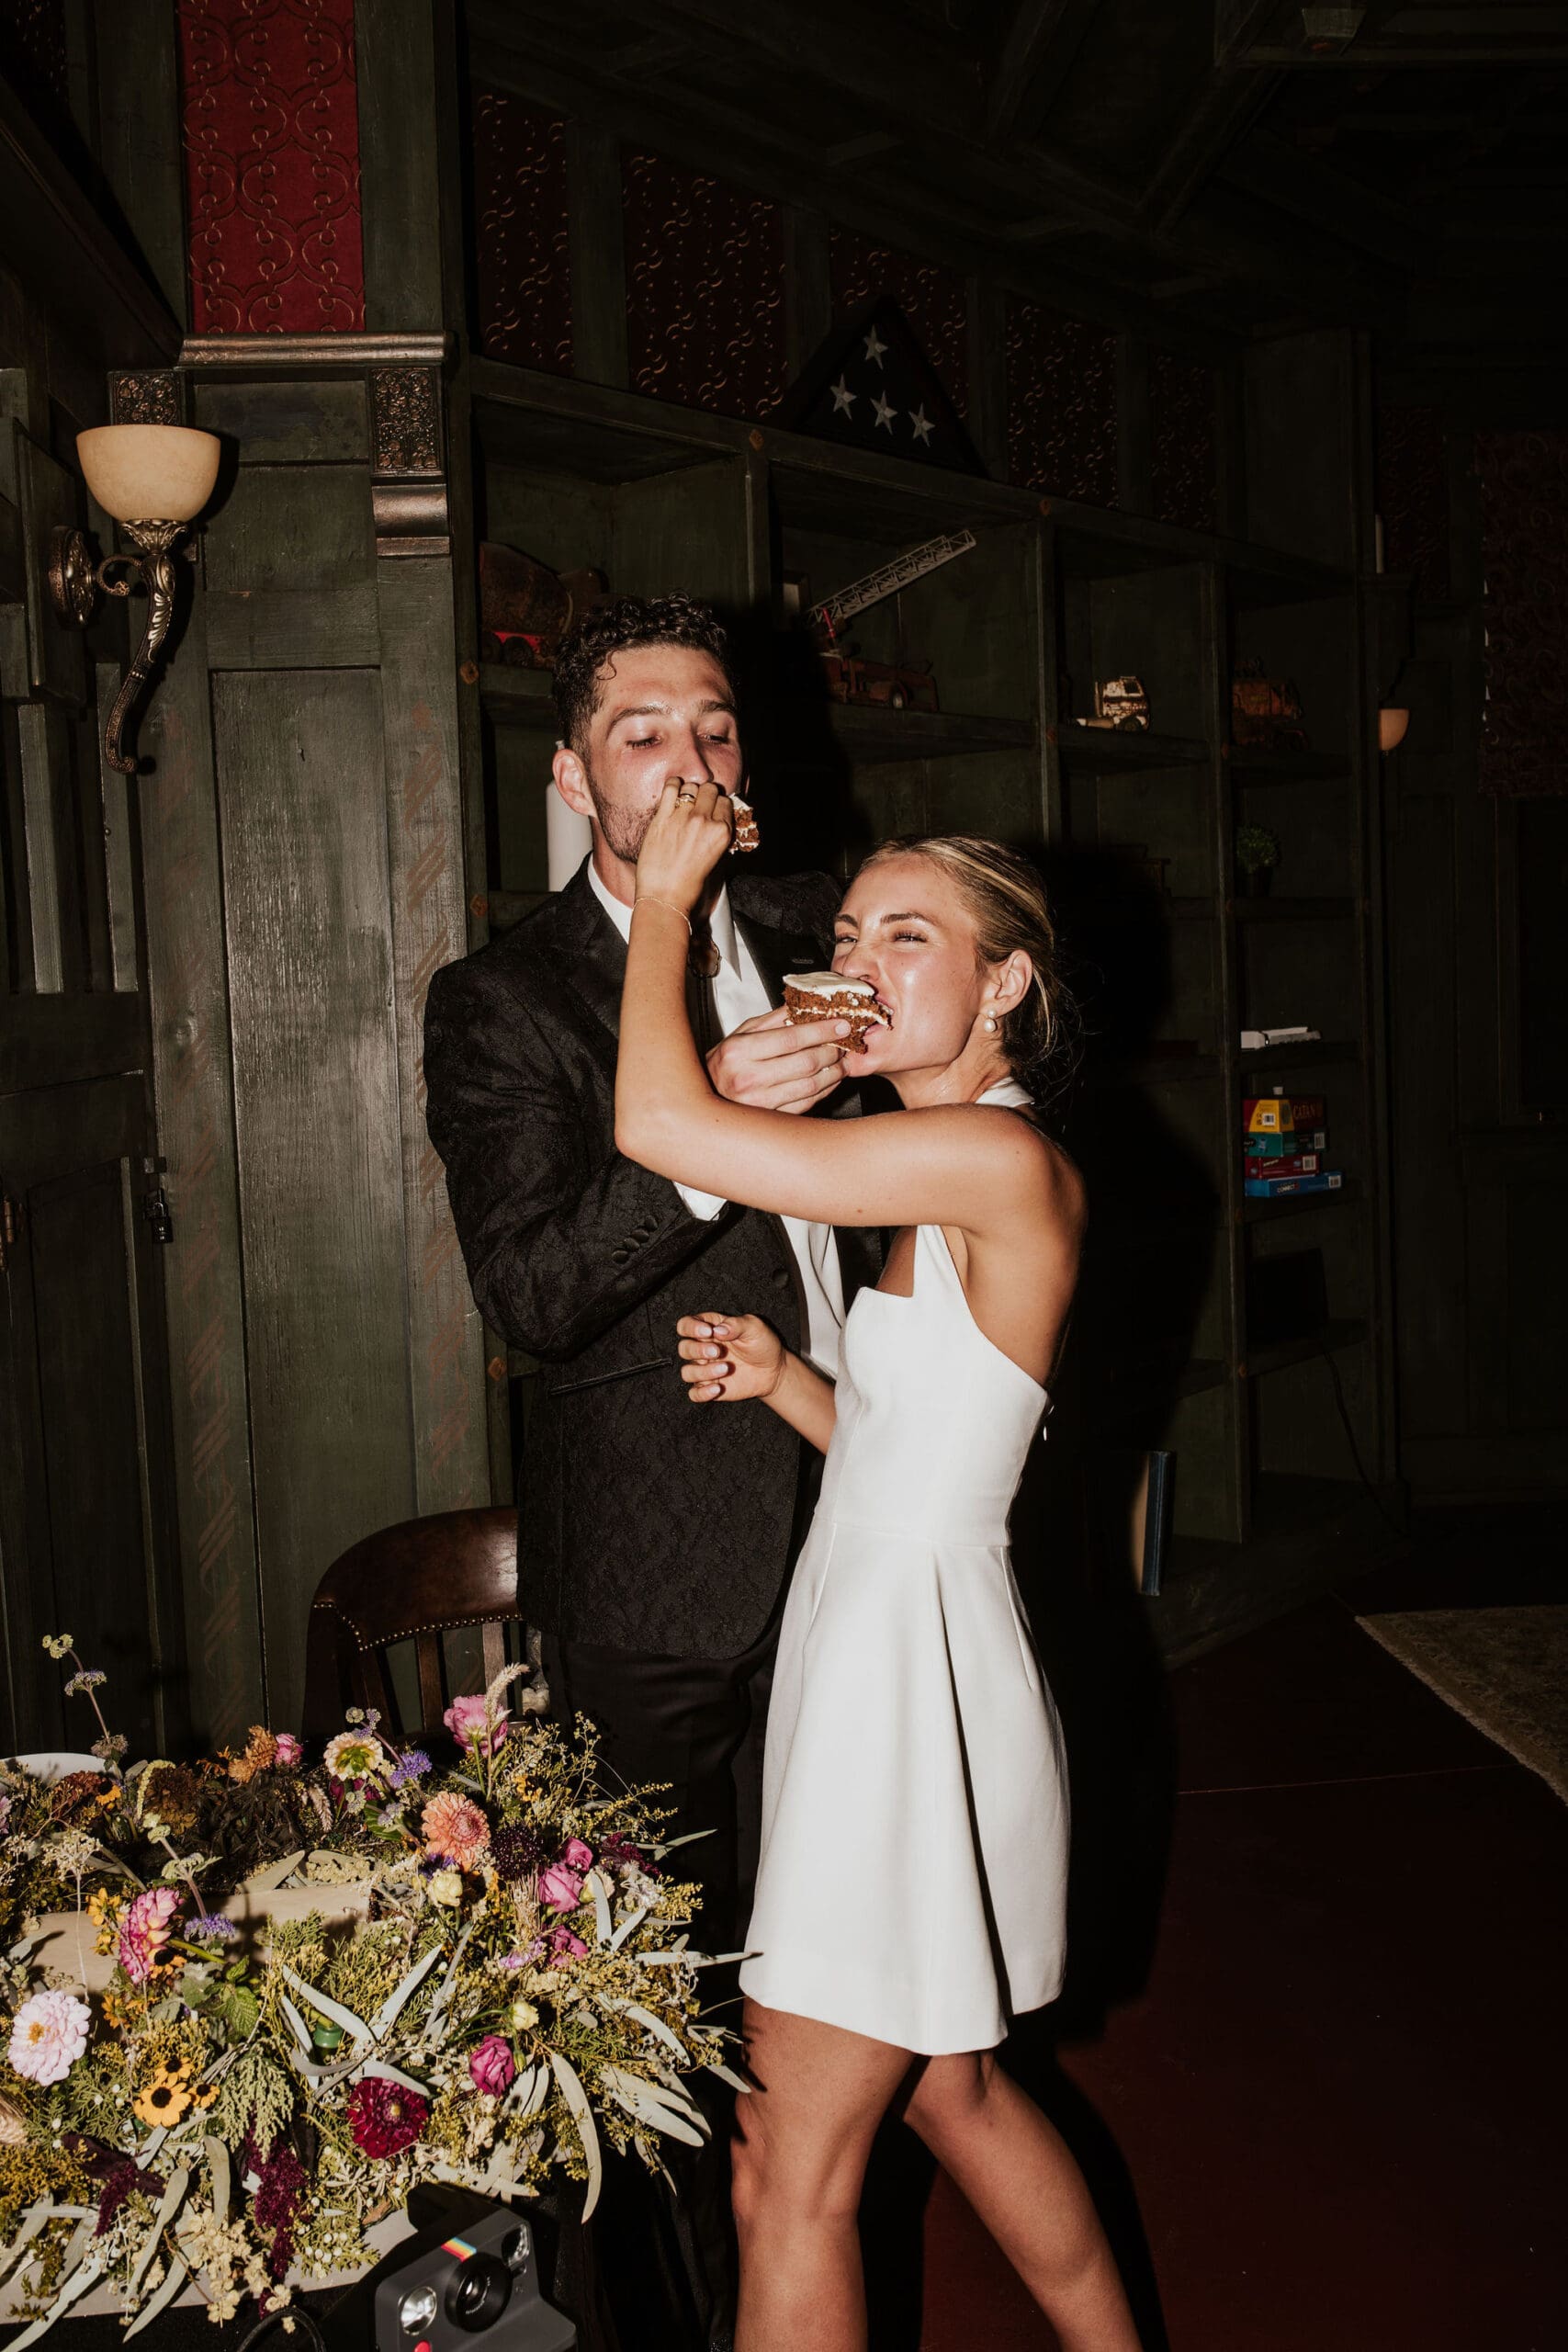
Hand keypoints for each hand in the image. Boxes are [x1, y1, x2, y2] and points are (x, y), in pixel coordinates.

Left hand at [634, 777, 733, 917]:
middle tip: (698, 804)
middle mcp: (705, 821)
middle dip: (706, 795)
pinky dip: (673, 785)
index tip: (712, 808)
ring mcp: (683, 817)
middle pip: (710, 789)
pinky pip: (671, 786)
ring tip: (683, 801)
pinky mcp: (662, 817)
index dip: (719, 804)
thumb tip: (716, 817)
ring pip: (692, 786)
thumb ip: (717, 834)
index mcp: (722, 832)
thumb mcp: (715, 858)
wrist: (665, 896)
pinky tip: (672, 793)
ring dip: (689, 791)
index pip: (726, 802)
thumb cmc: (689, 883)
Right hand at [676, 1313, 784, 1403]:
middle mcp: (702, 1349)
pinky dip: (702, 1393)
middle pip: (683, 1348)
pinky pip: (694, 1393)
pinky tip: (717, 1388)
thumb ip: (735, 1325)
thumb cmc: (762, 1344)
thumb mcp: (754, 1327)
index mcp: (709, 1329)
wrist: (773, 1370)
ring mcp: (705, 1369)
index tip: (708, 1332)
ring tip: (725, 1368)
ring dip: (702, 1372)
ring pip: (687, 1372)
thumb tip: (718, 1330)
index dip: (691, 1327)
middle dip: (697, 1350)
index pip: (685, 1325)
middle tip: (717, 1352)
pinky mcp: (709, 1387)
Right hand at [707, 1006, 851, 1112]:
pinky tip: (830, 1079)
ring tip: (842, 1061)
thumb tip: (805, 1005)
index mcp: (739, 1052)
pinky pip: (807, 1103)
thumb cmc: (724, 1064)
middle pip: (805, 1062)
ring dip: (834, 1071)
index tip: (840, 1024)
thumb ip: (773, 1020)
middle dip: (831, 1050)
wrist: (706, 1098)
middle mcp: (748, 1078)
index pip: (791, 1038)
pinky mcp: (771, 1118)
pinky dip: (825, 1089)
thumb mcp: (741, 1034)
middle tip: (843, 1041)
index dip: (821, 1031)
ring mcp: (760, 1102)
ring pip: (811, 1085)